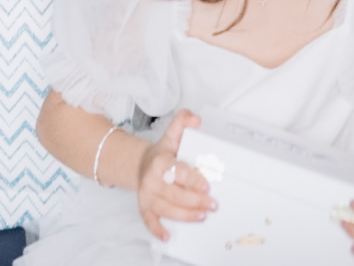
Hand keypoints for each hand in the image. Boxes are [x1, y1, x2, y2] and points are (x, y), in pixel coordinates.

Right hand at [135, 111, 212, 240]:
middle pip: (174, 194)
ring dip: (185, 216)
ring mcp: (147, 195)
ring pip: (166, 209)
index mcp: (160, 162)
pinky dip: (157, 230)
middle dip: (195, 201)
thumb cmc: (162, 153)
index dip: (192, 180)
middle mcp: (151, 179)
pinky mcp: (144, 207)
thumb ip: (184, 122)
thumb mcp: (172, 134)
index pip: (177, 172)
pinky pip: (149, 221)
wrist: (141, 164)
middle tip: (213, 204)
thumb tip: (197, 118)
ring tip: (202, 216)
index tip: (207, 185)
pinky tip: (167, 236)